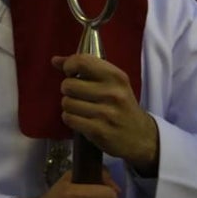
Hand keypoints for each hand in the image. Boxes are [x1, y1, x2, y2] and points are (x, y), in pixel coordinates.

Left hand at [52, 54, 159, 174]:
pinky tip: (81, 120)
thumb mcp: (111, 83)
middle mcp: (112, 93)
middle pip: (68, 85)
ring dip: (69, 107)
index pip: (82, 62)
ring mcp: (106, 113)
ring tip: (81, 109)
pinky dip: (70, 119)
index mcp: (116, 76)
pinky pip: (69, 119)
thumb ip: (84, 68)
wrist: (142, 136)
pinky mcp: (99, 131)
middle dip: (68, 90)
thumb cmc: (122, 105)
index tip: (71, 73)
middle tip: (78, 95)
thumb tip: (55, 60)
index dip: (69, 65)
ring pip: (67, 103)